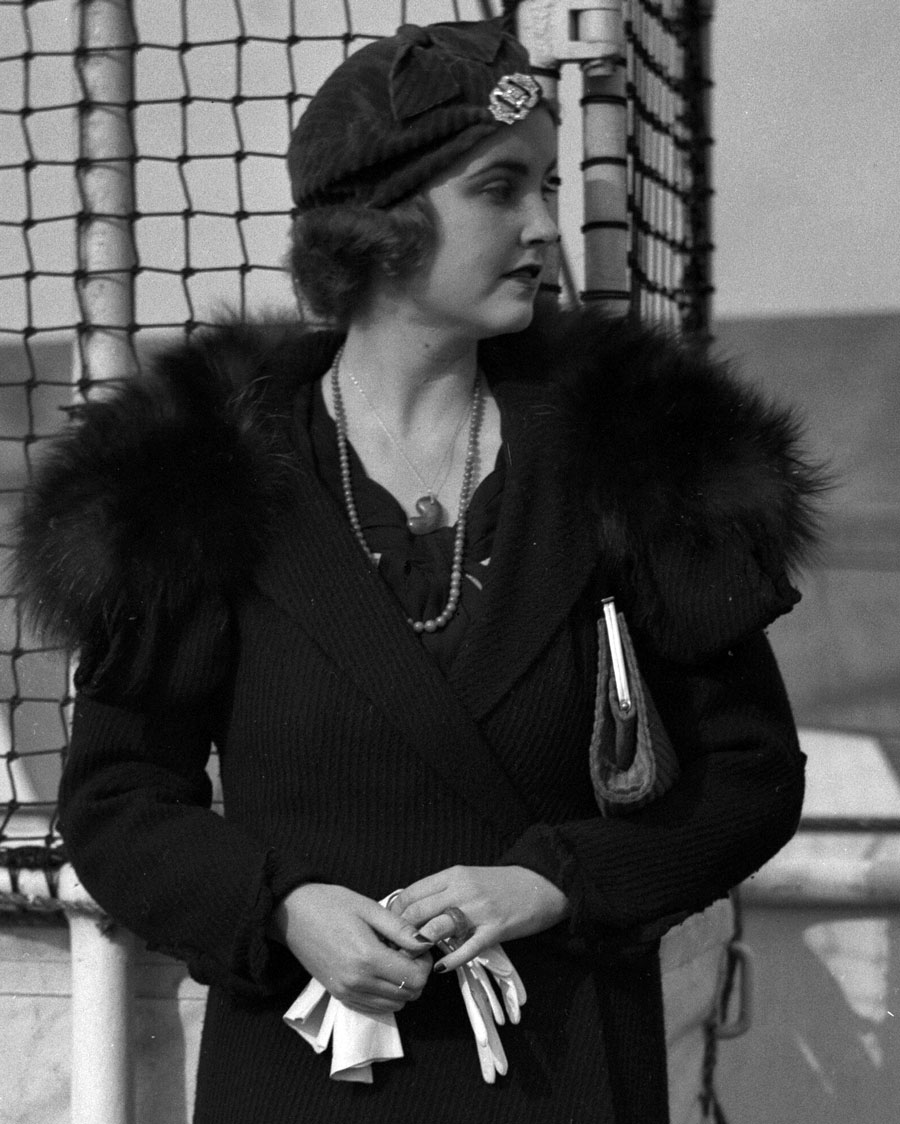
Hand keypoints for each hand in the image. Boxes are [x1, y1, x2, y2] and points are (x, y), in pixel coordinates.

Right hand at [271, 883, 432, 1014]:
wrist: (292, 914)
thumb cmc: (331, 904)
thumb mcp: (369, 907)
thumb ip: (400, 928)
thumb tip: (425, 942)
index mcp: (367, 958)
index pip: (415, 978)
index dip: (425, 962)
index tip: (418, 945)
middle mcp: (357, 982)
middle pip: (408, 995)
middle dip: (416, 974)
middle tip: (407, 950)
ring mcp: (346, 992)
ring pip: (394, 1005)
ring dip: (402, 985)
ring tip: (392, 958)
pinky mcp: (339, 996)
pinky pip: (374, 1007)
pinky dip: (386, 994)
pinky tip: (379, 969)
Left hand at [390, 865, 568, 972]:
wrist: (540, 884)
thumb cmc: (501, 884)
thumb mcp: (468, 878)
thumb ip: (443, 891)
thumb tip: (412, 910)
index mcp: (453, 875)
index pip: (412, 892)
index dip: (394, 912)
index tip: (388, 928)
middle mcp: (462, 889)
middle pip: (419, 910)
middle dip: (401, 932)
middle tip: (394, 948)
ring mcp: (478, 909)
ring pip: (437, 926)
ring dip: (421, 945)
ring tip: (412, 958)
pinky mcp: (495, 929)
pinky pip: (467, 947)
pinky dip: (450, 960)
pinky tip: (440, 968)